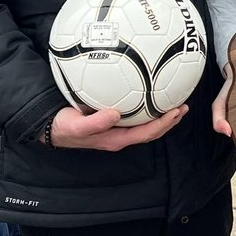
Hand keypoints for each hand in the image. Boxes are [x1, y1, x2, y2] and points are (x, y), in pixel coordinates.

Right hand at [43, 104, 186, 150]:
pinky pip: (136, 117)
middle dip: (169, 121)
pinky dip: (147, 109)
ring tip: (175, 103)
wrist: (52, 128)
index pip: (146, 133)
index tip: (176, 111)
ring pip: (146, 125)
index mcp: (116, 138)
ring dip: (162, 116)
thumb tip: (115, 114)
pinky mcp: (112, 122)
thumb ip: (95, 122)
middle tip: (183, 106)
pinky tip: (151, 96)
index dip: (164, 124)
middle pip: (152, 131)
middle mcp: (120, 136)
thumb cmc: (64, 127)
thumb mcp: (76, 125)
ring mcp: (117, 130)